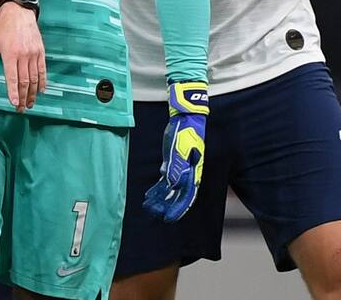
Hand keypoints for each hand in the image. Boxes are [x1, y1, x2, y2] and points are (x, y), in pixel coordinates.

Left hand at [0, 3, 45, 111]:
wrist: (18, 12)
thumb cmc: (2, 28)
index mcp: (10, 54)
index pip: (12, 78)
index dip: (13, 92)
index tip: (14, 104)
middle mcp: (23, 55)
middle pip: (24, 81)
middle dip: (23, 98)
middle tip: (21, 109)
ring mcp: (33, 53)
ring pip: (34, 78)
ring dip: (33, 93)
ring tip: (30, 104)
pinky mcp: (40, 51)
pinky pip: (42, 70)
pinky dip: (42, 82)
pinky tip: (40, 91)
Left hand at [143, 80, 208, 221]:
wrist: (186, 120)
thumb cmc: (186, 134)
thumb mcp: (180, 150)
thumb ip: (177, 168)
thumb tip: (174, 185)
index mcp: (193, 173)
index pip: (185, 196)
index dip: (177, 209)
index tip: (168, 219)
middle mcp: (187, 174)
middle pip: (176, 196)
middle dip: (166, 206)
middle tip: (154, 214)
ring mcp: (179, 170)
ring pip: (169, 189)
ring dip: (159, 199)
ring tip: (148, 206)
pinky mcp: (171, 163)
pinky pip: (164, 180)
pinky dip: (157, 189)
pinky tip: (149, 195)